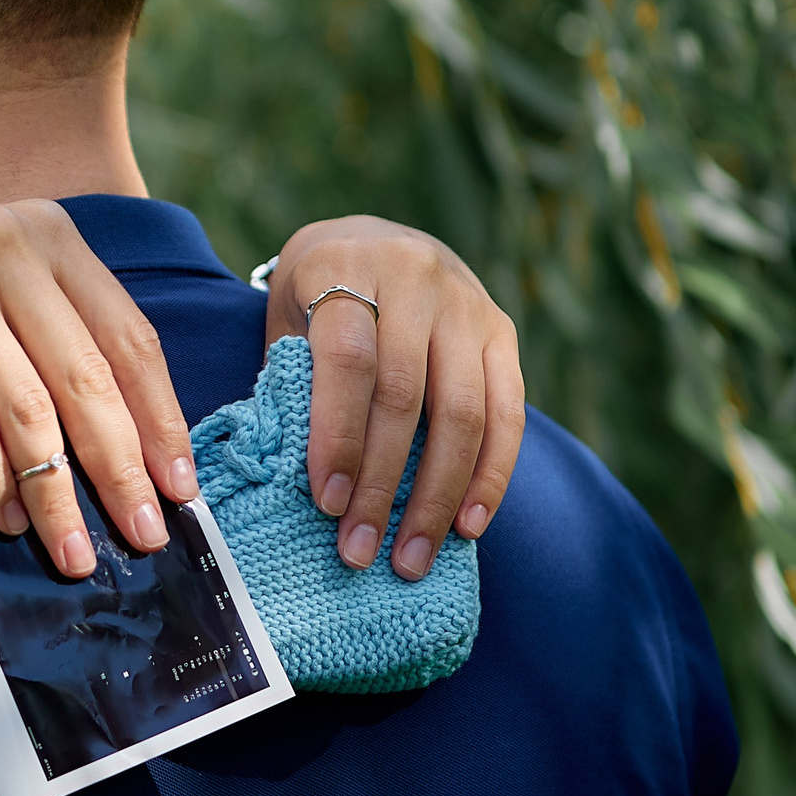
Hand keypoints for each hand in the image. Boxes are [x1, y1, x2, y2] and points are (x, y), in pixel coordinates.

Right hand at [0, 201, 192, 578]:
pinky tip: (5, 516)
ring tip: (71, 549)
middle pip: (87, 375)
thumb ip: (57, 349)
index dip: (161, 419)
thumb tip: (137, 455)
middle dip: (120, 468)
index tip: (180, 488)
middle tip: (141, 536)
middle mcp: (5, 241)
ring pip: (28, 405)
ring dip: (56, 492)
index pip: (129, 337)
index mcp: (48, 234)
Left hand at [265, 217, 523, 579]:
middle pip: (405, 395)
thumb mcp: (288, 316)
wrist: (370, 237)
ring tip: (412, 558)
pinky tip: (468, 525)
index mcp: (344, 266)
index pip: (348, 362)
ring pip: (463, 411)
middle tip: (361, 550)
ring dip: (438, 495)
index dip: (339, 437)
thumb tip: (305, 481)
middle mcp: (412, 276)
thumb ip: (295, 380)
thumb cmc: (314, 294)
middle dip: (383, 484)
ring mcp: (466, 302)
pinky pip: (508, 412)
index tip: (327, 504)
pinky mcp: (502, 330)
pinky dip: (490, 475)